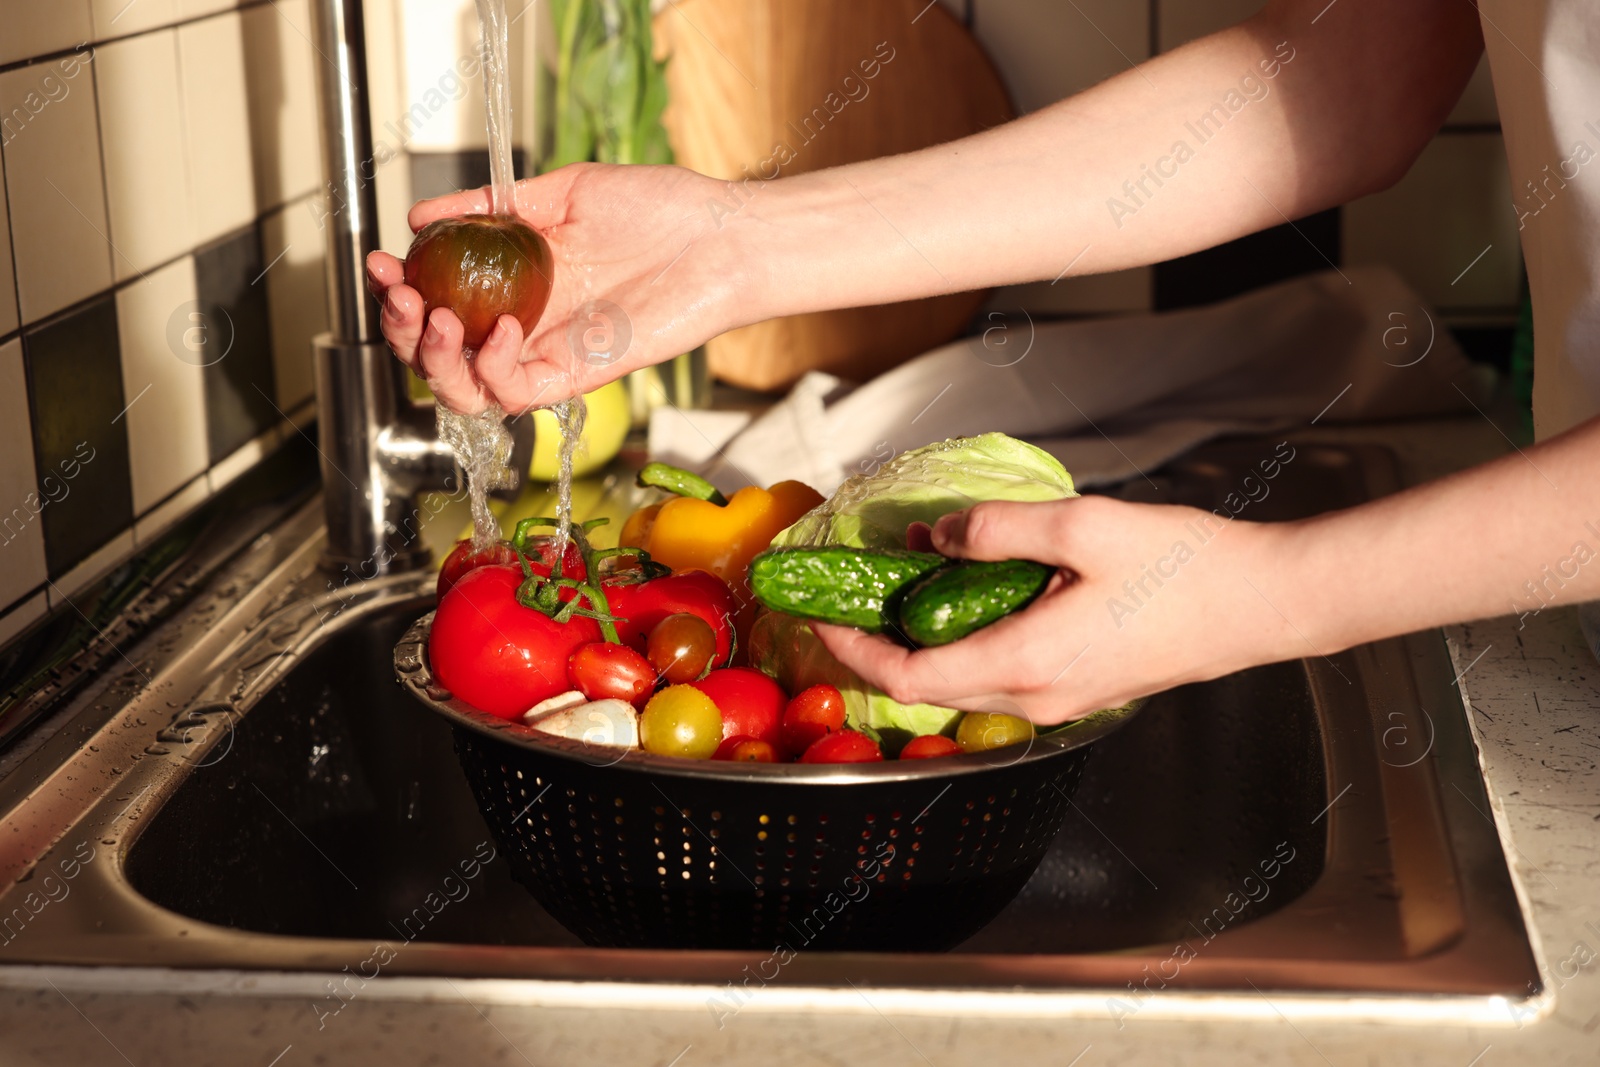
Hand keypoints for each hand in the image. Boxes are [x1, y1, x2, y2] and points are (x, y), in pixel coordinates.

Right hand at [366, 163, 748, 413]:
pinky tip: (505, 326)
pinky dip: (496, 367)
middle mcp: (525, 326)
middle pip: (440, 356)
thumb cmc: (661, 211)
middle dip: (402, 331)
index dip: (400, 292)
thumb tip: (421, 214)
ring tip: (434, 315)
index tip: (380, 262)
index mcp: (515, 284)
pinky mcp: (577, 376)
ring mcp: (548, 354)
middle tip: (398, 294)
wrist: (720, 236)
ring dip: (436, 358)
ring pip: (466, 389)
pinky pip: (517, 393)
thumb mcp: (563, 193)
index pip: (440, 304)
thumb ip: (493, 205)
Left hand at [813, 496, 1303, 724]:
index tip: (818, 612)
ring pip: (963, 683)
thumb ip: (994, 529)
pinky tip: (970, 594)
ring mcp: (1061, 702)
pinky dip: (966, 641)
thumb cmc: (1186, 565)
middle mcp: (1037, 699)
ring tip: (906, 582)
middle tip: (853, 589)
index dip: (851, 648)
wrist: (1265, 602)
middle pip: (927, 686)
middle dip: (879, 640)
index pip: (906, 677)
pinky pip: (1000, 675)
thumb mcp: (1080, 526)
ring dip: (924, 640)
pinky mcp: (1081, 690)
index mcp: (1025, 664)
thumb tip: (932, 538)